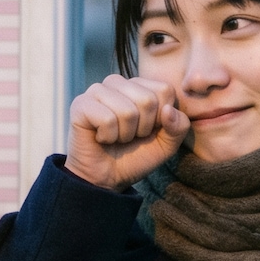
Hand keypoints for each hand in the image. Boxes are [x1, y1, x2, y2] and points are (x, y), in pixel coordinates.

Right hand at [65, 75, 190, 189]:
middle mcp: (118, 83)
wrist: (106, 178)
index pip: (165, 90)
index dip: (160, 119)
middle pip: (148, 100)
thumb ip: (179, 126)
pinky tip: (100, 138)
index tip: (146, 130)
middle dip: (142, 128)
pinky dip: (108, 137)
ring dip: (125, 134)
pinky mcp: (81, 104)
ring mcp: (97, 91)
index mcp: (139, 85)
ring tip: (115, 137)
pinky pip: (107, 120)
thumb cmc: (135, 157)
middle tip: (128, 136)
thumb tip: (168, 109)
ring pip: (127, 111)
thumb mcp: (167, 144)